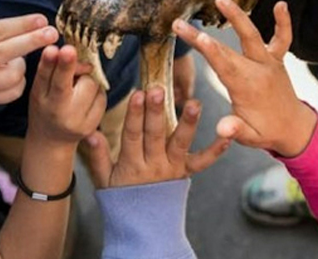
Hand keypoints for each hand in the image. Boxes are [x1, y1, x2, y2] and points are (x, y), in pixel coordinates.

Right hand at [0, 13, 58, 104]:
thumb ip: (5, 26)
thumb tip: (40, 26)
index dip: (22, 26)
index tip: (43, 20)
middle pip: (6, 53)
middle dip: (33, 41)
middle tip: (52, 33)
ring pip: (13, 75)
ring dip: (22, 63)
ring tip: (15, 56)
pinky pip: (14, 91)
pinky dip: (20, 79)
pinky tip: (12, 69)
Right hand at [28, 45, 106, 147]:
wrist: (52, 139)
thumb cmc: (45, 107)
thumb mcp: (39, 89)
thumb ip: (49, 69)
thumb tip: (67, 50)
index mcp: (42, 100)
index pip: (45, 78)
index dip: (49, 63)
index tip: (54, 50)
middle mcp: (58, 112)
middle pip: (67, 82)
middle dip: (69, 65)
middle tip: (68, 50)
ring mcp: (77, 121)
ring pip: (89, 83)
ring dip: (85, 78)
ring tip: (76, 86)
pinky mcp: (92, 124)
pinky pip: (101, 95)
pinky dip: (95, 91)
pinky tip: (85, 96)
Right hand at [86, 86, 228, 188]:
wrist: (144, 228)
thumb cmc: (122, 199)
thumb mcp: (104, 181)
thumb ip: (98, 156)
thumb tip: (90, 132)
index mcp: (131, 165)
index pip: (132, 136)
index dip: (134, 115)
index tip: (137, 94)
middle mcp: (153, 166)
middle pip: (154, 135)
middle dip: (155, 111)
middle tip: (158, 89)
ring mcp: (172, 169)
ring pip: (179, 144)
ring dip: (187, 123)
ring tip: (195, 104)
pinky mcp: (186, 174)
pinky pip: (202, 162)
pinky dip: (216, 150)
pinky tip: (227, 136)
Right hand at [173, 0, 316, 156]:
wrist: (295, 128)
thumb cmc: (267, 132)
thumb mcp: (250, 137)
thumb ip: (236, 130)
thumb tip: (223, 129)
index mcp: (246, 88)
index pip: (222, 65)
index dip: (208, 50)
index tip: (195, 35)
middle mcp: (257, 70)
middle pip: (226, 49)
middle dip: (202, 37)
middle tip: (179, 23)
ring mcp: (269, 62)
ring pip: (252, 35)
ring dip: (237, 16)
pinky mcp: (277, 59)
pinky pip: (282, 38)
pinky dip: (283, 22)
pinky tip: (281, 4)